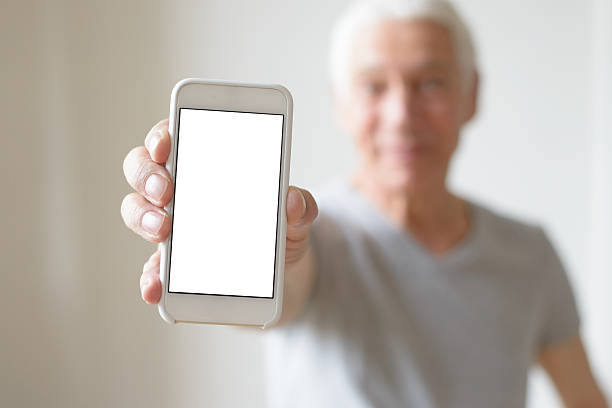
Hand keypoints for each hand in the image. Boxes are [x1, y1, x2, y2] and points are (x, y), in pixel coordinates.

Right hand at [121, 119, 317, 304]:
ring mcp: (171, 227)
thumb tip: (292, 201)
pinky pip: (152, 269)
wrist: (283, 276)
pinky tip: (156, 287)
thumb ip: (299, 206)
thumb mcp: (296, 216)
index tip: (165, 145)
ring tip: (163, 231)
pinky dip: (150, 277)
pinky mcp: (173, 267)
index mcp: (207, 165)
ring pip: (137, 211)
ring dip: (143, 218)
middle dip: (147, 175)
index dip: (162, 136)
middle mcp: (181, 191)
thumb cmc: (280, 230)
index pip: (174, 137)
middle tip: (166, 190)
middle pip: (143, 169)